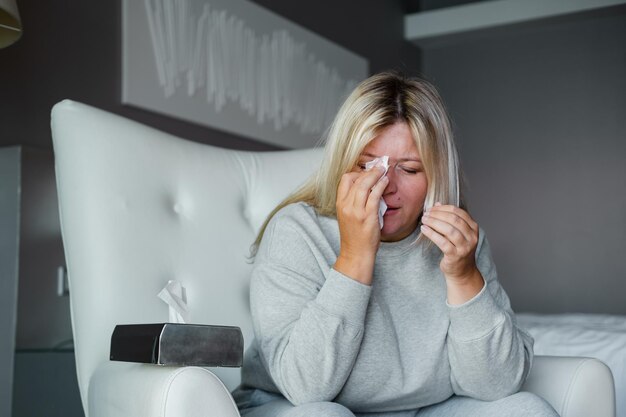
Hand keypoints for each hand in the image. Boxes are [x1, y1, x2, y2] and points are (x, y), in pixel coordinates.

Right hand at [334, 166, 388, 284]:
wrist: (356, 254)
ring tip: (383, 170)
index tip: (366, 171)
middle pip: (355, 178)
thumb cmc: (354, 237)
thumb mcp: (348, 216)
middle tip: (379, 166)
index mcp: (340, 204)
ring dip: (376, 174)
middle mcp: (346, 205)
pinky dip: (381, 185)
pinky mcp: (367, 215)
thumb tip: (366, 188)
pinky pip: (375, 195)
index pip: (345, 179)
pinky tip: (386, 181)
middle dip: (368, 170)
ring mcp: (356, 210)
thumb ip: (354, 202)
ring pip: (365, 184)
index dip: (356, 172)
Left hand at [420, 203, 483, 302]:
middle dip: (437, 214)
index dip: (443, 208)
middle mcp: (471, 236)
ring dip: (434, 223)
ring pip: (449, 230)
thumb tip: (437, 203)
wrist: (462, 271)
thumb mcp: (456, 232)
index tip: (432, 208)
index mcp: (473, 227)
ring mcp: (465, 247)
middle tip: (426, 214)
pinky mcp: (455, 256)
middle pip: (454, 219)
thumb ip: (449, 218)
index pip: (458, 212)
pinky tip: (424, 229)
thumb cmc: (458, 249)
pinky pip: (442, 242)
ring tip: (424, 220)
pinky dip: (432, 234)